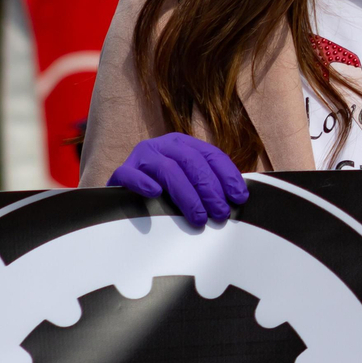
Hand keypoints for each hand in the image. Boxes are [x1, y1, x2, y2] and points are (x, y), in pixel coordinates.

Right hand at [107, 132, 248, 226]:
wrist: (124, 194)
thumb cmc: (163, 192)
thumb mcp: (188, 182)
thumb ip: (207, 185)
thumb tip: (238, 199)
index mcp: (183, 144)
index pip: (211, 155)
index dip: (227, 175)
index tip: (239, 198)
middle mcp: (163, 144)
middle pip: (191, 161)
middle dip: (209, 189)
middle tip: (220, 213)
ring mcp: (141, 156)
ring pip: (167, 169)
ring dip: (186, 195)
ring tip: (198, 217)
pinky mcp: (122, 171)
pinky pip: (130, 174)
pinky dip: (143, 183)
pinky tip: (155, 194)